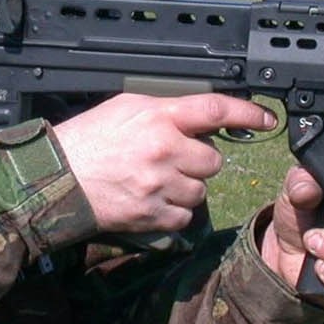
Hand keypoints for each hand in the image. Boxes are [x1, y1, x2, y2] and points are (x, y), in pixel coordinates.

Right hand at [54, 93, 274, 233]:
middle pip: (213, 160)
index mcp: (158, 117)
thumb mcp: (127, 108)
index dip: (247, 112)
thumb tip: (202, 119)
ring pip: (200, 191)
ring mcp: (159, 185)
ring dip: (186, 187)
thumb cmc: (88, 140)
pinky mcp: (152, 214)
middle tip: (171, 159)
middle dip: (198, 161)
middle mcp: (164, 150)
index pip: (214, 110)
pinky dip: (174, 210)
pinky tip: (151, 199)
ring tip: (156, 180)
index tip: (266, 118)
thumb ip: (167, 111)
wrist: (56, 179)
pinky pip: (185, 216)